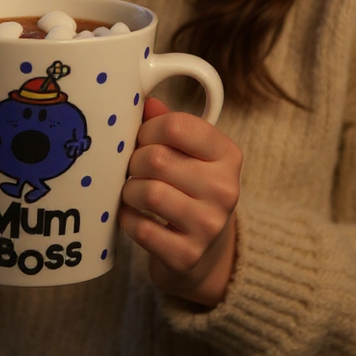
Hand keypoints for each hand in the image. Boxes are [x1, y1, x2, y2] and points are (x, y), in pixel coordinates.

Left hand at [119, 97, 241, 306]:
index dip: (148, 129)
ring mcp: (209, 225)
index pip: (176, 125)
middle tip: (133, 169)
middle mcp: (225, 189)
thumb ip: (168, 123)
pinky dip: (128, 220)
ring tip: (132, 192)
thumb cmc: (191, 190)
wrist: (207, 253)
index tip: (144, 139)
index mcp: (227, 155)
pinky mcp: (188, 255)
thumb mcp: (191, 154)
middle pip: (157, 159)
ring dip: (129, 191)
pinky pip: (141, 229)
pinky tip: (134, 216)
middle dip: (134, 162)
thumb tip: (144, 100)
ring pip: (149, 193)